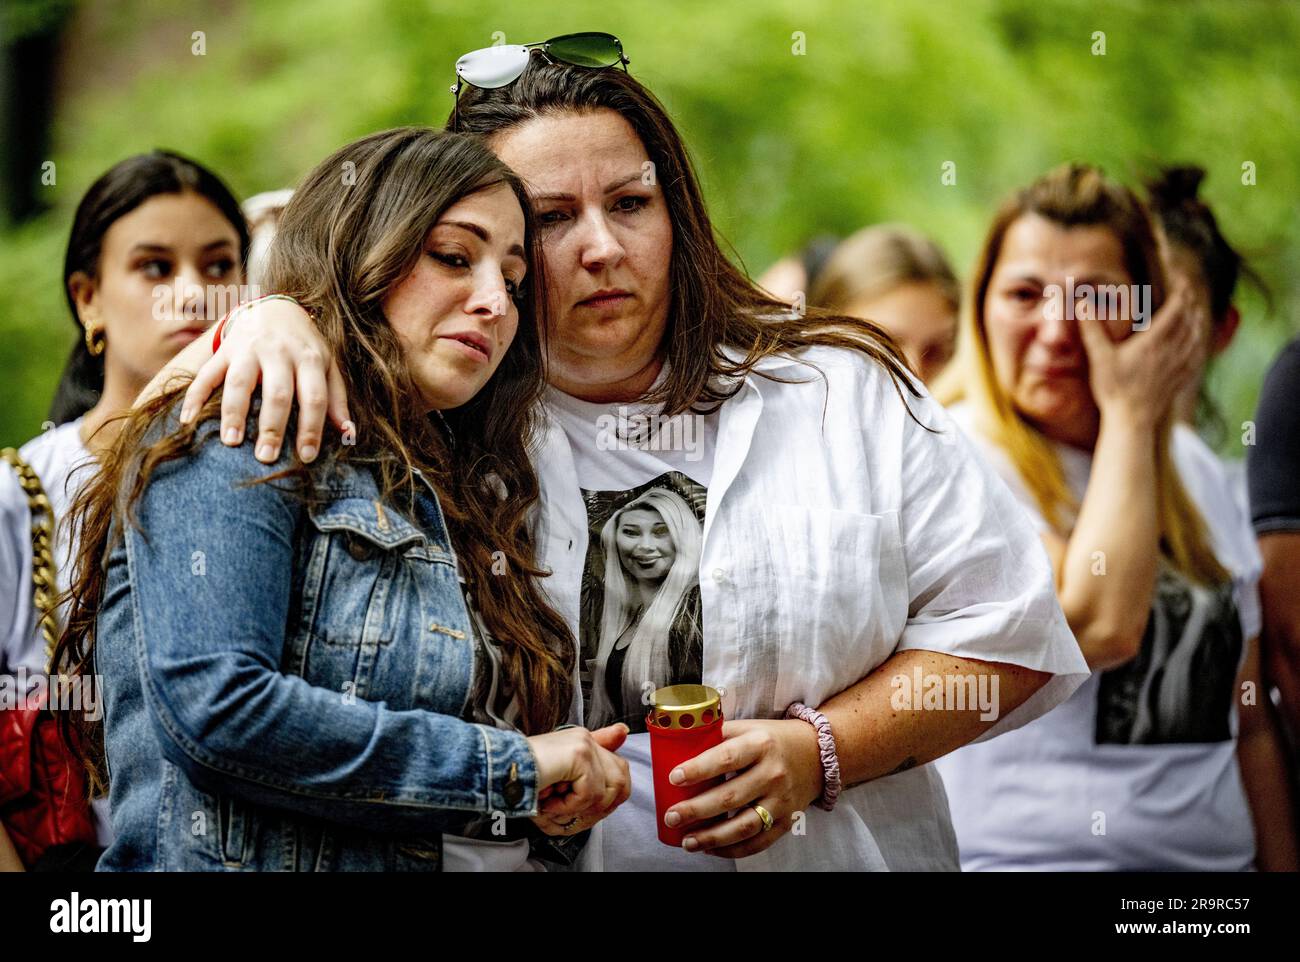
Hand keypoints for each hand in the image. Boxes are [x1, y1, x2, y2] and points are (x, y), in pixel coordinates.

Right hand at [179, 298, 350, 463]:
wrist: (275, 308)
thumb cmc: (305, 347)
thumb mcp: (327, 366)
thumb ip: (336, 398)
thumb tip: (347, 433)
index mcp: (309, 359)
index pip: (314, 397)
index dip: (312, 428)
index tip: (306, 457)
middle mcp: (279, 352)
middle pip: (277, 392)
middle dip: (272, 426)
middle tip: (266, 457)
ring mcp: (248, 349)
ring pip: (239, 382)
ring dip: (233, 413)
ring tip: (230, 442)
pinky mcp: (224, 350)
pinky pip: (206, 373)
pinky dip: (195, 396)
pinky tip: (188, 420)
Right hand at [528, 723, 631, 836]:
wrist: (497, 774)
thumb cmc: (520, 779)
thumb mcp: (557, 784)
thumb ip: (588, 775)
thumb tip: (619, 736)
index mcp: (580, 744)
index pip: (615, 757)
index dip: (615, 775)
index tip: (601, 770)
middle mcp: (584, 739)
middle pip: (620, 781)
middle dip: (597, 807)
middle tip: (569, 810)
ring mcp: (583, 745)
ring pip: (607, 791)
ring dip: (579, 808)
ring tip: (556, 803)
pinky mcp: (579, 754)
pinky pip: (589, 794)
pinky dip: (568, 806)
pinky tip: (550, 800)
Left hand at [665, 718, 821, 858]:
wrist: (816, 754)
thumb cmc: (771, 740)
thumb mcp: (748, 728)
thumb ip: (717, 737)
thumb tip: (677, 750)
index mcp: (760, 744)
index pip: (726, 758)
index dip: (698, 769)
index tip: (674, 778)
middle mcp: (773, 773)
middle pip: (730, 797)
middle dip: (696, 810)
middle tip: (671, 817)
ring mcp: (781, 800)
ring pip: (744, 825)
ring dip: (712, 837)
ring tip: (687, 841)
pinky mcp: (786, 822)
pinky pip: (757, 842)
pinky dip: (732, 850)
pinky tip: (710, 848)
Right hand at [1078, 280, 1201, 430]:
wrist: (1131, 420)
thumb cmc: (1114, 389)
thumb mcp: (1099, 357)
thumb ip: (1091, 328)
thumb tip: (1082, 303)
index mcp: (1154, 341)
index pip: (1176, 310)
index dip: (1181, 292)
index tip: (1181, 281)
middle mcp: (1172, 351)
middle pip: (1189, 320)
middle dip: (1189, 303)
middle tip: (1187, 291)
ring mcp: (1179, 365)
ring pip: (1196, 336)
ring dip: (1196, 321)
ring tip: (1193, 312)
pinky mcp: (1180, 379)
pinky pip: (1196, 356)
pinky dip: (1198, 343)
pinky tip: (1196, 343)